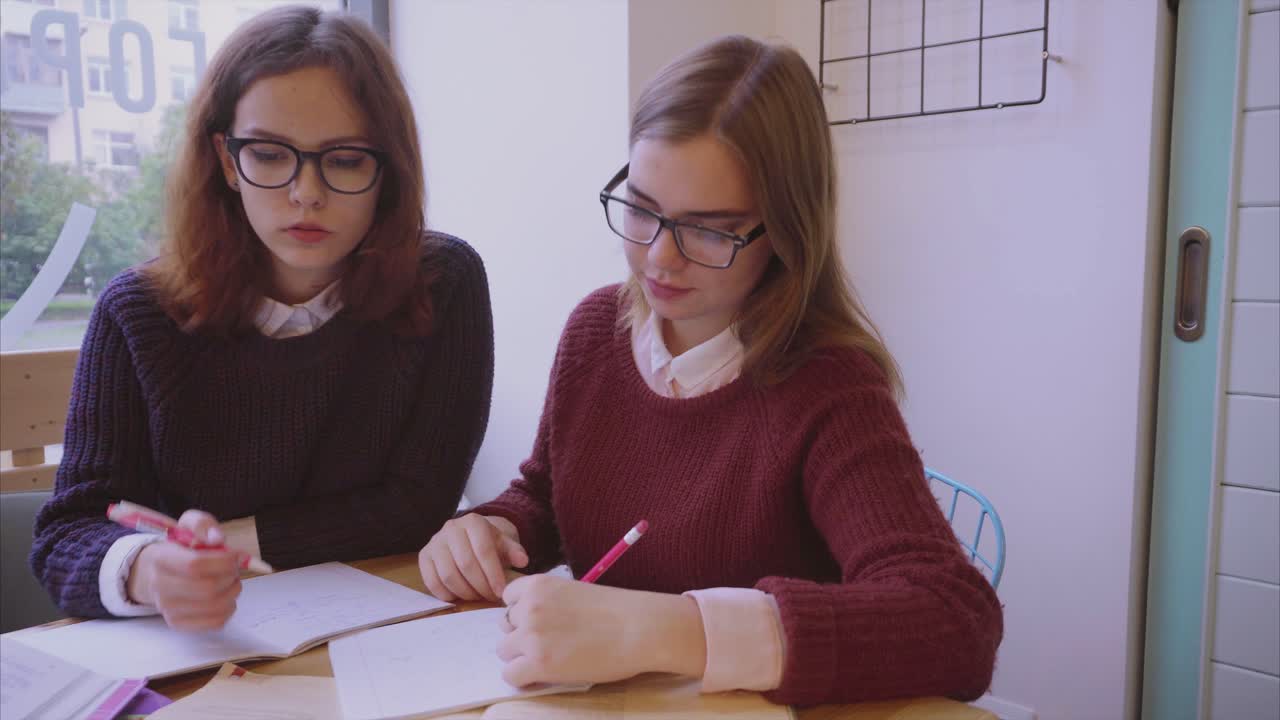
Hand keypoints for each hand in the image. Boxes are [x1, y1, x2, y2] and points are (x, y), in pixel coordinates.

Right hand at [125, 510, 242, 630]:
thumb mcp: (187, 525)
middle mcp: (160, 586)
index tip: (236, 556)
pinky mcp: (178, 623)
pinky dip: (229, 609)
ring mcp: (168, 608)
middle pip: (206, 588)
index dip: (223, 561)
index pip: (195, 565)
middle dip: (230, 577)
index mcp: (161, 558)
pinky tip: (226, 596)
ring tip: (231, 580)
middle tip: (235, 569)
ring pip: (213, 606)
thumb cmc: (179, 548)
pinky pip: (214, 622)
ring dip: (233, 591)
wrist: (156, 571)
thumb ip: (203, 525)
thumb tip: (217, 539)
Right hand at [419, 514, 528, 600]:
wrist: (470, 536)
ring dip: (465, 592)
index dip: (493, 574)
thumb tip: (522, 560)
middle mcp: (451, 528)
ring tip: (478, 596)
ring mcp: (435, 542)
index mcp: (473, 522)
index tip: (501, 591)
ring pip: (448, 575)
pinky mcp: (424, 556)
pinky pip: (432, 581)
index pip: (483, 551)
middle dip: (481, 585)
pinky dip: (447, 594)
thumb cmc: (490, 543)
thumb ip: (514, 551)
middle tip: (491, 596)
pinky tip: (460, 597)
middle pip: (465, 564)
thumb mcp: (505, 543)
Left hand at [497, 575, 706, 686]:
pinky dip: (524, 678)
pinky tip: (544, 676)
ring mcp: (531, 635)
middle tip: (547, 644)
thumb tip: (532, 624)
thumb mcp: (575, 593)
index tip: (539, 623)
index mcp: (539, 585)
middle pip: (504, 626)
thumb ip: (549, 603)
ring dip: (521, 657)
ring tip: (548, 661)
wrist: (638, 628)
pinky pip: (511, 675)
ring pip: (504, 651)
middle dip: (521, 636)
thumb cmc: (617, 610)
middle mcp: (529, 607)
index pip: (507, 599)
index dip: (520, 613)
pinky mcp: (538, 663)